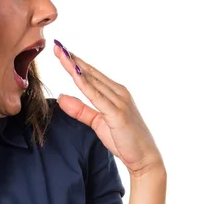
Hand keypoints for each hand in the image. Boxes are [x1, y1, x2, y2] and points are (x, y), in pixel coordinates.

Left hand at [53, 40, 163, 177]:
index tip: (60, 50)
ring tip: (62, 54)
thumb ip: (81, 110)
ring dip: (76, 66)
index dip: (75, 62)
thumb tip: (61, 96)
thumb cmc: (124, 140)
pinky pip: (97, 96)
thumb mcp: (97, 123)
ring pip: (92, 80)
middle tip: (57, 45)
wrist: (145, 158)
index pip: (90, 74)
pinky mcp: (117, 113)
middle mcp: (118, 92)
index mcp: (114, 92)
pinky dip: (85, 84)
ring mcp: (119, 101)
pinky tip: (74, 75)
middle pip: (90, 72)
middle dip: (72, 58)